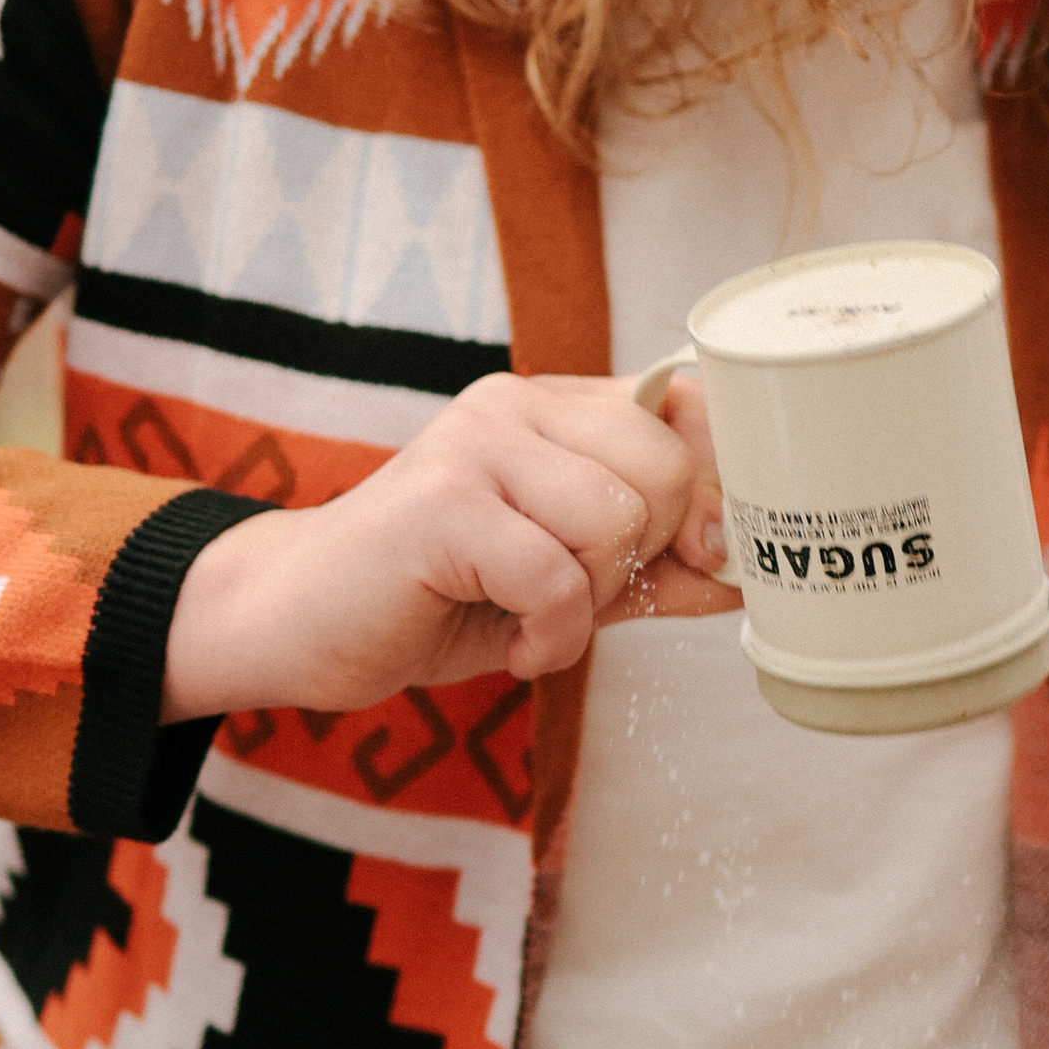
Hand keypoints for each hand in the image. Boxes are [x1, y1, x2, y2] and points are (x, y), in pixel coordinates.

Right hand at [161, 371, 732, 720]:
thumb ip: (655, 569)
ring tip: (535, 616)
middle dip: (647, 557)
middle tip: (581, 596)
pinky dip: (552, 636)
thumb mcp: (567, 582)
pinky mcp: (442, 505)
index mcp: (553, 407)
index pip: (686, 406)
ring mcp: (474, 445)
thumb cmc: (433, 597)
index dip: (720, 486)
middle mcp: (515, 405)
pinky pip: (558, 580)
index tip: (707, 554)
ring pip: (617, 520)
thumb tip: (750, 572)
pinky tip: (514, 643)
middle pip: (666, 468)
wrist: (298, 622)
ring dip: (592, 600)